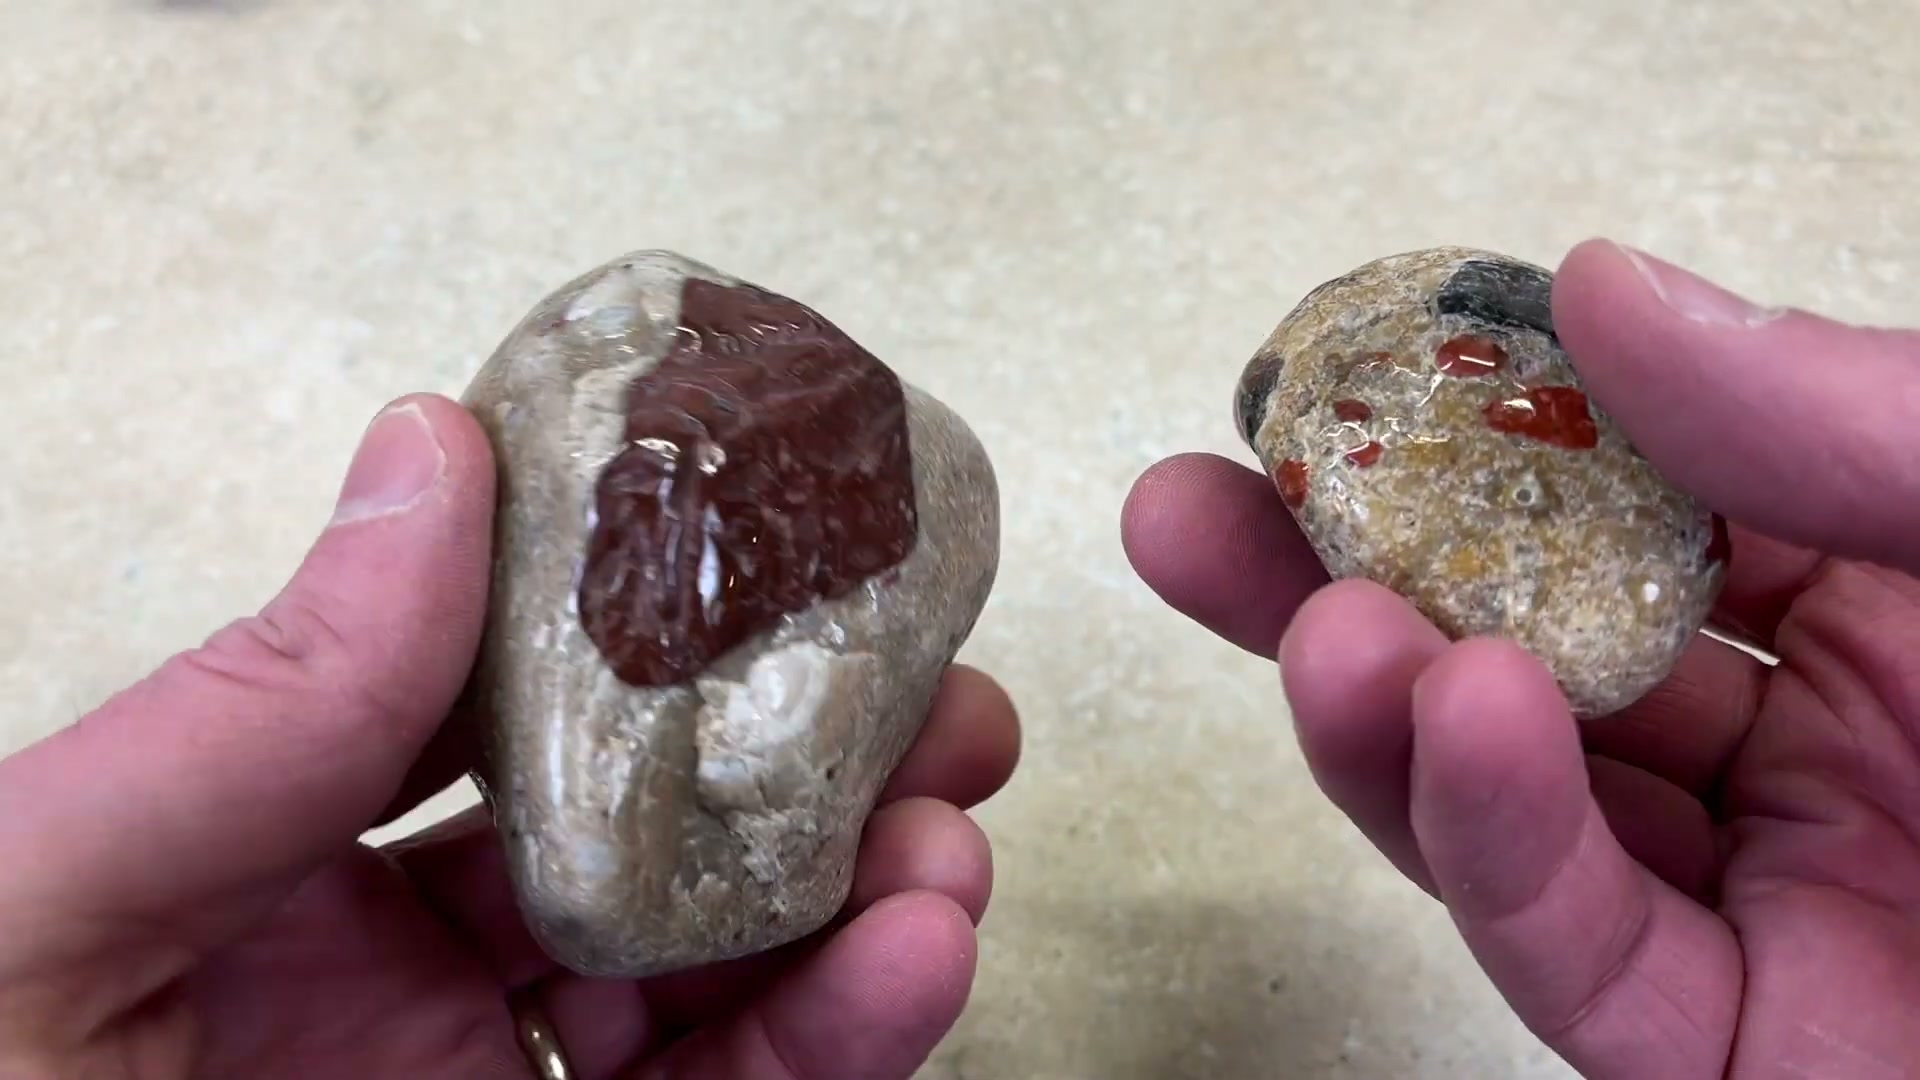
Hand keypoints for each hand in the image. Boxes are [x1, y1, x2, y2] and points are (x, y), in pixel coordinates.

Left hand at [0, 395, 1020, 1079]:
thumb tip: (430, 453)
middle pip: (636, 831)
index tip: (755, 530)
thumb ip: (248, 712)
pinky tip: (919, 959)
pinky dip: (843, 1039)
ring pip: (720, 976)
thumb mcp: (48, 914)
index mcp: (251, 862)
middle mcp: (386, 973)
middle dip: (793, 751)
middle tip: (918, 685)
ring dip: (860, 893)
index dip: (626, 604)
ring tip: (949, 829)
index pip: (475, 697)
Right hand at [1123, 240, 1919, 1077]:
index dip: (1483, 421)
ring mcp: (1771, 906)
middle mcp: (1821, 742)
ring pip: (1517, 806)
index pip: (1640, 486)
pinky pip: (1583, 958)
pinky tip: (1446, 722)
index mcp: (1907, 590)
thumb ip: (1863, 423)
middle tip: (1204, 495)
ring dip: (1385, 709)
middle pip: (1531, 638)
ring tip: (1298, 613)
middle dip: (1350, 565)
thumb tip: (1610, 296)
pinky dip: (1495, 847)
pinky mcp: (1737, 1060)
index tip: (1355, 365)